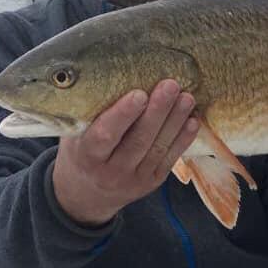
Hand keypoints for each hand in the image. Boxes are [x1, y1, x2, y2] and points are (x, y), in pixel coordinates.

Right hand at [52, 80, 198, 225]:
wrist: (86, 194)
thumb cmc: (82, 150)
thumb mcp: (75, 134)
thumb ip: (90, 114)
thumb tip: (110, 73)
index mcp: (87, 156)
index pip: (105, 135)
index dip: (123, 115)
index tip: (139, 94)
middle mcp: (111, 171)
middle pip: (138, 140)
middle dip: (157, 111)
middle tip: (170, 85)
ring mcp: (134, 179)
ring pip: (158, 148)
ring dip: (175, 121)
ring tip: (187, 97)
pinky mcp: (152, 182)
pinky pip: (169, 159)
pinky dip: (183, 139)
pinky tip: (193, 120)